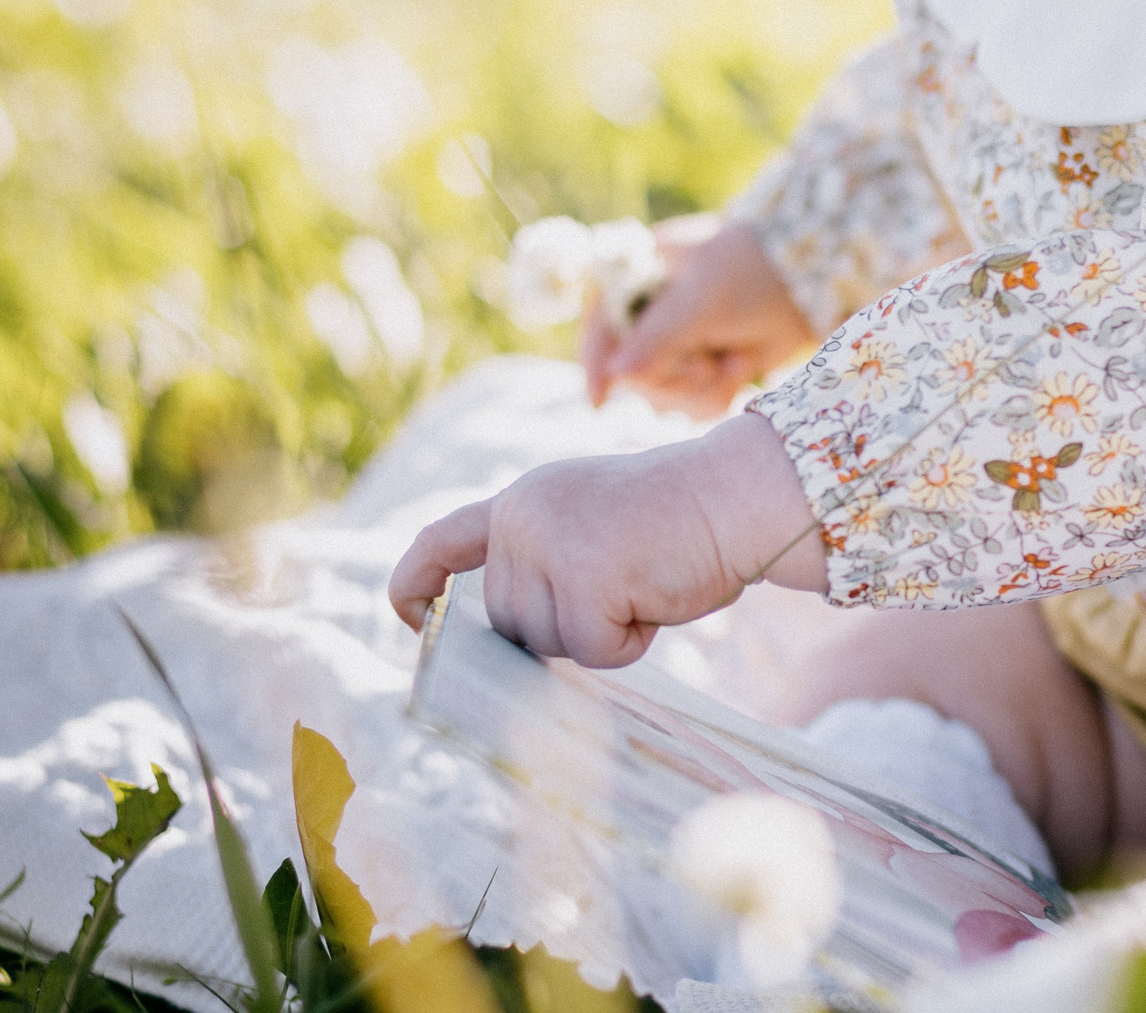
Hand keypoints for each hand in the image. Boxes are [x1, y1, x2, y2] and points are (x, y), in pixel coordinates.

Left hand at [388, 409, 830, 665]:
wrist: (738, 495)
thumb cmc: (680, 523)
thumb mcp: (592, 527)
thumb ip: (544, 563)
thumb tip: (511, 640)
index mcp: (522, 501)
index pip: (443, 540)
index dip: (415, 583)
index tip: (407, 615)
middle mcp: (521, 516)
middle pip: (508, 624)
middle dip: (565, 626)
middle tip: (624, 584)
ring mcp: (549, 542)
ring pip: (548, 643)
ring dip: (600, 634)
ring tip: (643, 582)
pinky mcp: (584, 573)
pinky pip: (593, 651)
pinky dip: (630, 643)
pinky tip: (656, 597)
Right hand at [582, 214, 816, 416]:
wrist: (809, 284)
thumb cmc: (751, 271)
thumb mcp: (701, 300)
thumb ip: (657, 337)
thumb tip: (613, 375)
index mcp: (634, 278)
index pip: (599, 325)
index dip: (593, 363)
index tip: (599, 400)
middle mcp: (647, 315)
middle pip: (630, 375)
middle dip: (670, 380)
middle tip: (703, 367)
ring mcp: (674, 346)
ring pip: (661, 397)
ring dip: (698, 390)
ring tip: (729, 363)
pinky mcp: (701, 370)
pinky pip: (691, 406)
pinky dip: (717, 395)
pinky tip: (739, 369)